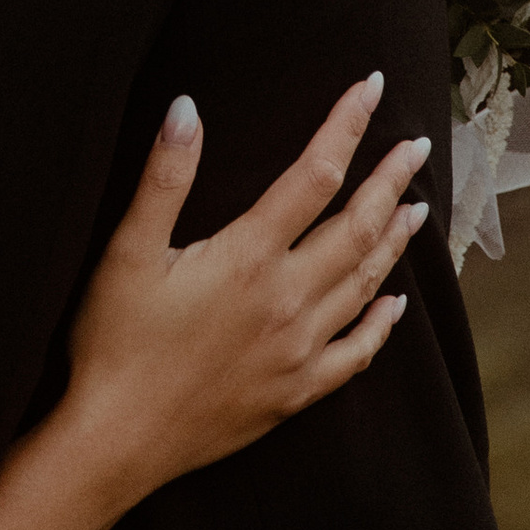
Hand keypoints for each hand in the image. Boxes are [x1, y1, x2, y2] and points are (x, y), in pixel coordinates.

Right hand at [59, 79, 425, 510]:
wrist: (116, 441)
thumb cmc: (113, 343)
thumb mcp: (127, 252)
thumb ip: (164, 178)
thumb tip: (187, 107)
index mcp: (248, 257)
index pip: (314, 175)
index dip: (346, 126)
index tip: (372, 88)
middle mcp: (287, 300)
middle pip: (356, 227)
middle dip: (389, 181)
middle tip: (415, 147)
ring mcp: (298, 350)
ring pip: (364, 284)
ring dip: (393, 242)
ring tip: (417, 209)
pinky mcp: (296, 392)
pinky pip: (356, 353)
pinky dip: (380, 324)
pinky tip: (394, 305)